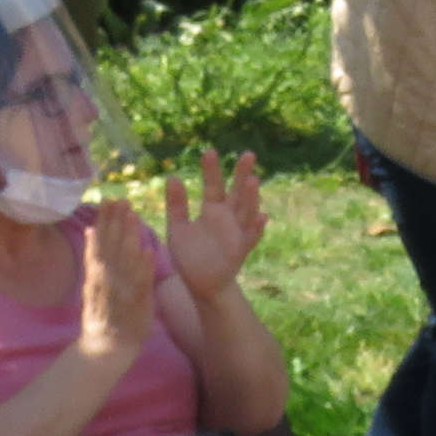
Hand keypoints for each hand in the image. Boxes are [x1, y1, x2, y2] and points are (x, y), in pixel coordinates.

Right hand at [75, 201, 157, 366]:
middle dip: (115, 222)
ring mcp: (117, 291)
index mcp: (97, 271)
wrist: (106, 346)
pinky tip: (146, 250)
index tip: (109, 199)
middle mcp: (105, 278)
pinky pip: (138, 282)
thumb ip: (94, 256)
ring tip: (133, 216)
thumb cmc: (104, 311)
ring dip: (127, 237)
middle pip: (109, 245)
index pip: (100, 240)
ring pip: (123, 259)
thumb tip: (90, 230)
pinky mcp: (132, 303)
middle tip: (121, 199)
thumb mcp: (94, 282)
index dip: (105, 219)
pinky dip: (141, 266)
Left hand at [159, 149, 266, 299]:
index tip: (209, 151)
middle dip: (242, 174)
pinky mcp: (240, 250)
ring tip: (253, 181)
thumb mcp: (178, 227)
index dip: (212, 170)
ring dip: (252, 197)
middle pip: (238, 192)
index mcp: (213, 210)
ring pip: (247, 210)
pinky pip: (251, 238)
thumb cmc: (190, 255)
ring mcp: (237, 232)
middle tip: (247, 154)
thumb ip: (176, 205)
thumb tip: (172, 177)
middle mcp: (228, 218)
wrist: (200, 284)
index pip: (214, 185)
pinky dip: (257, 228)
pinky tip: (263, 217)